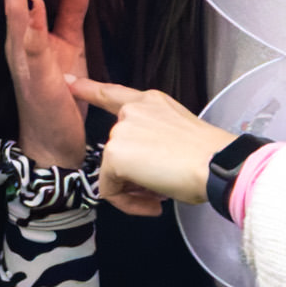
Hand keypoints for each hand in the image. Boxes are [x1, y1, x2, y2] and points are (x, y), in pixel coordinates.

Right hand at [2, 0, 95, 165]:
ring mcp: (23, 57)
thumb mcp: (70, 43)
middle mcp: (18, 38)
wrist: (54, 142)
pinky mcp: (35, 76)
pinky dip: (30, 20)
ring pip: (17, 9)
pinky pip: (31, 44)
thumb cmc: (59, 92)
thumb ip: (72, 8)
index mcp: (27, 28)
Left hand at [90, 80, 224, 214]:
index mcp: (150, 102)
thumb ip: (153, 141)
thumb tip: (144, 171)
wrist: (217, 164)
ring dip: (134, 190)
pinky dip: (129, 203)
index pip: (112, 94)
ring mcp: (121, 131)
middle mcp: (132, 111)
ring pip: (113, 173)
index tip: (68, 83)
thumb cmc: (209, 157)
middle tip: (161, 187)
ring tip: (162, 194)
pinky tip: (154, 202)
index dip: (87, 89)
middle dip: (134, 175)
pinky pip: (110, 190)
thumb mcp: (178, 135)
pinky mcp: (114, 154)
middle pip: (116, 151)